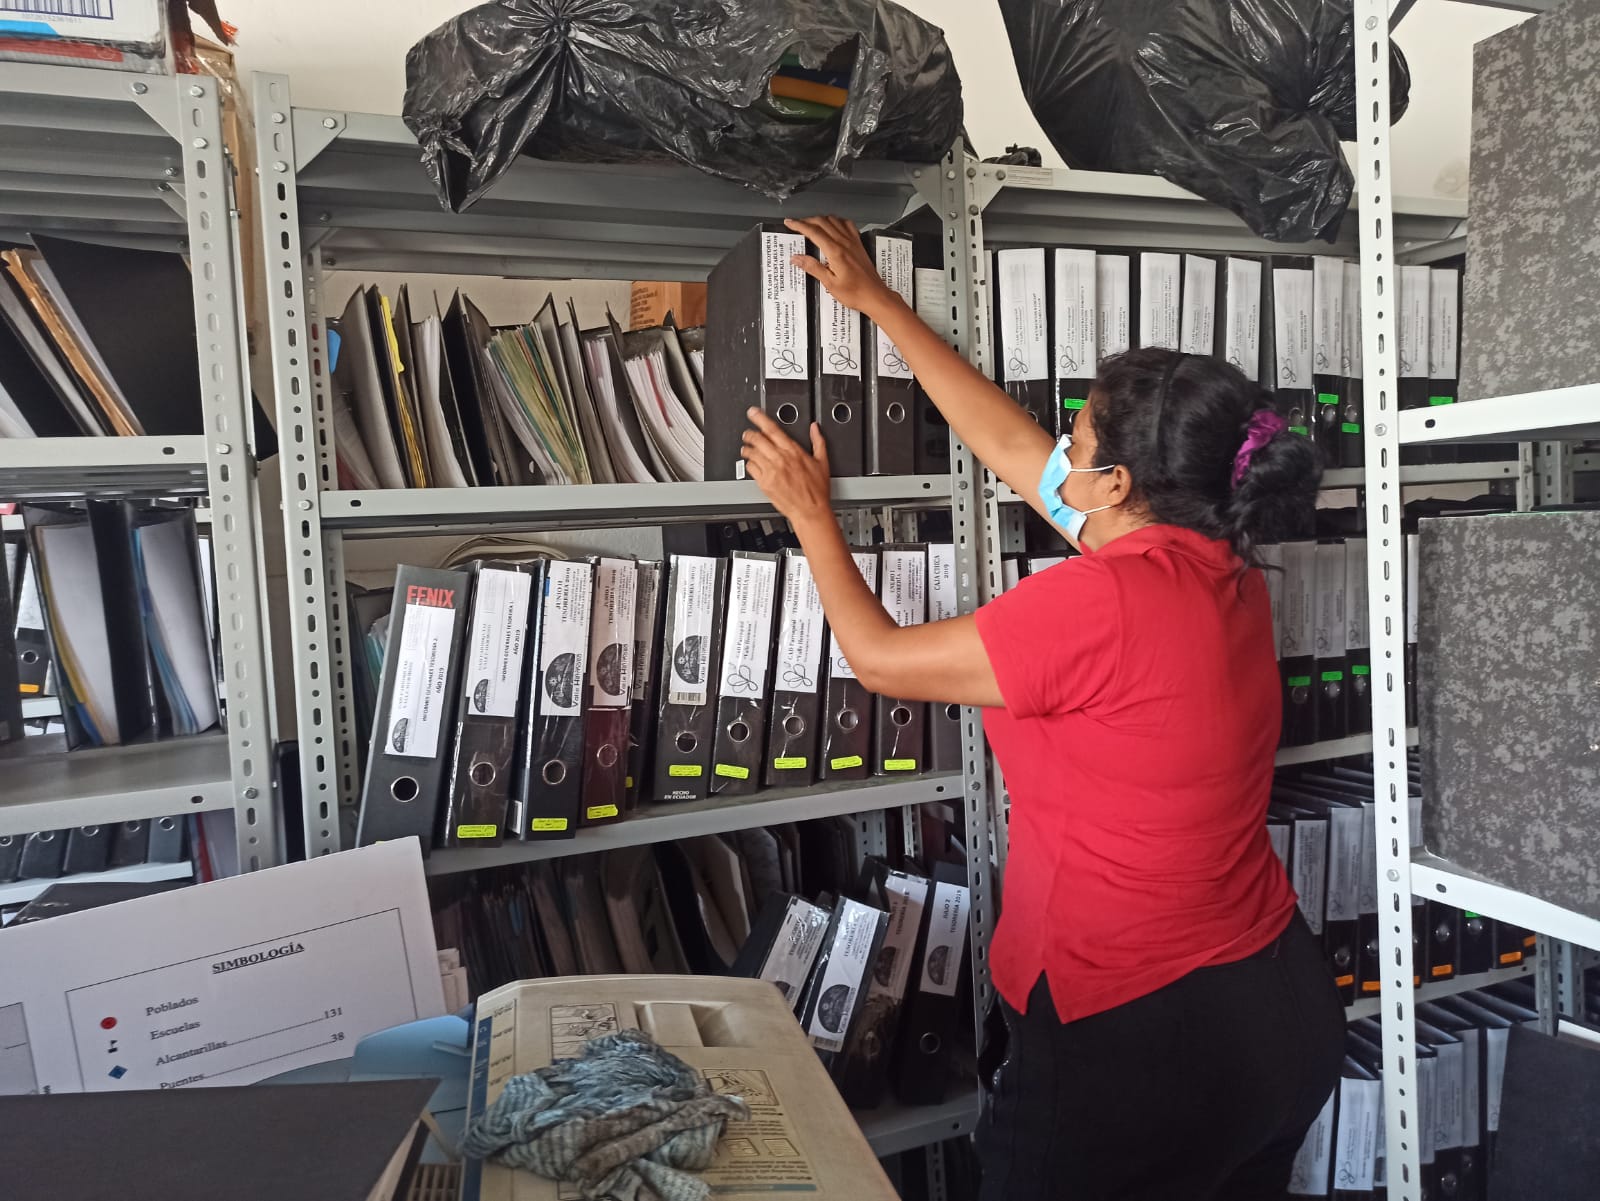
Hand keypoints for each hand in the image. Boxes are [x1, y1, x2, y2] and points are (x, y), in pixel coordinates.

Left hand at [741, 410, 832, 527]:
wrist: (811, 511)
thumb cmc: (817, 490)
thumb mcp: (822, 462)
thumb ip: (818, 442)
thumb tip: (815, 428)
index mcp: (793, 451)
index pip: (772, 429)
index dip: (760, 418)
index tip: (753, 413)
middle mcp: (780, 459)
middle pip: (757, 439)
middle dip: (749, 434)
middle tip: (747, 433)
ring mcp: (771, 471)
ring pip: (751, 453)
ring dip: (747, 449)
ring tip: (746, 448)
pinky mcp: (764, 483)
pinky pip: (751, 469)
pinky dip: (749, 464)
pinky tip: (751, 464)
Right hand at [784, 216, 900, 318]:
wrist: (874, 295)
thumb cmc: (854, 293)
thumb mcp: (829, 283)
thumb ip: (812, 267)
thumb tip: (796, 258)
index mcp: (835, 251)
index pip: (813, 231)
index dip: (799, 225)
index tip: (789, 223)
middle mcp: (844, 242)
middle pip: (822, 222)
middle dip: (806, 220)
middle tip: (796, 224)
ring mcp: (853, 241)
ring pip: (834, 220)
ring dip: (820, 219)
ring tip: (811, 224)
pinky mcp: (858, 244)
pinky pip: (847, 225)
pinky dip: (837, 221)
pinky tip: (833, 225)